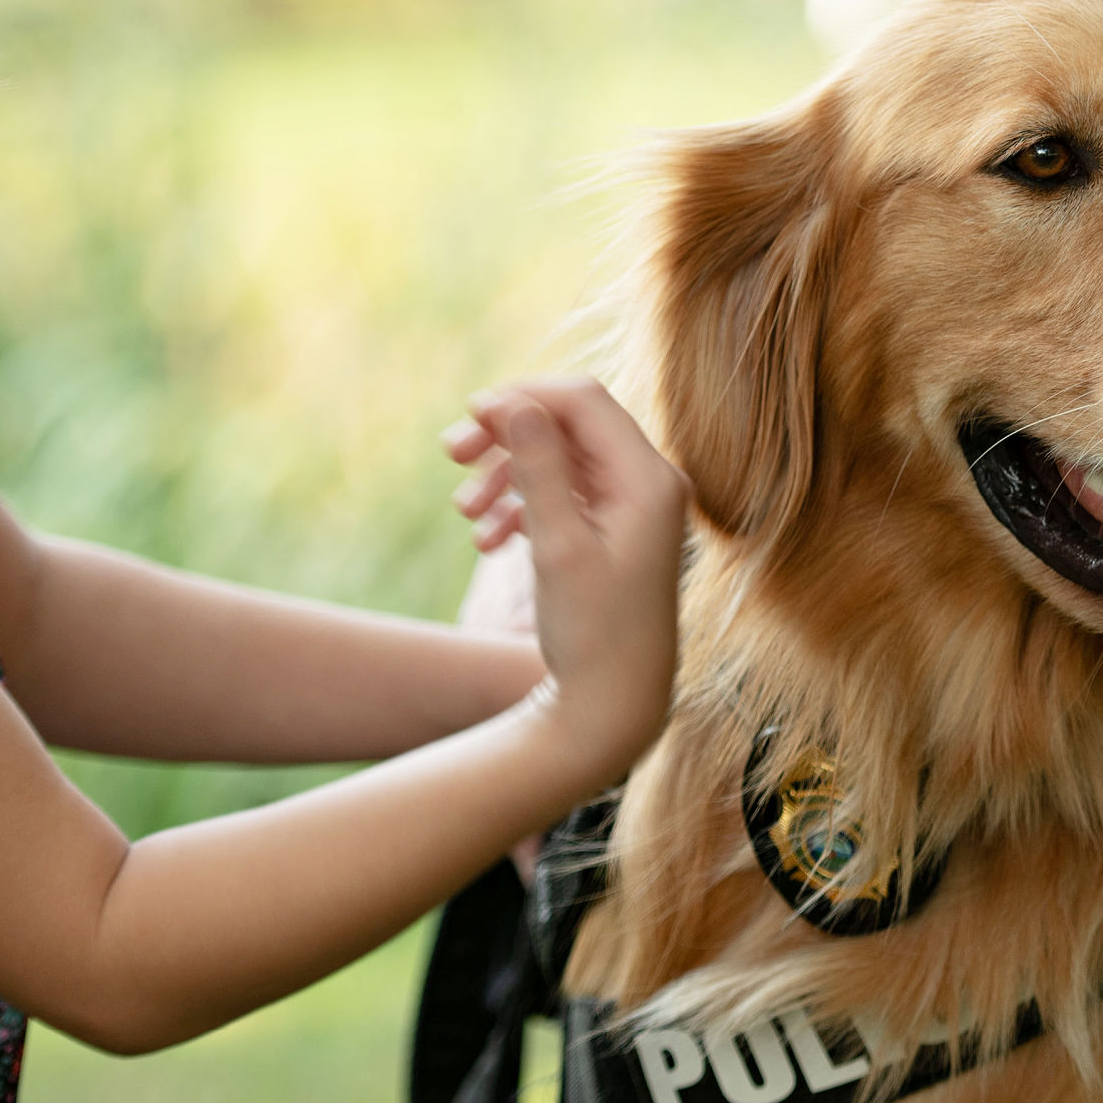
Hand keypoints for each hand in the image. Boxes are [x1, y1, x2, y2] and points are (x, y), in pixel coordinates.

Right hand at [445, 378, 686, 786]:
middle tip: (452, 452)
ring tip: (464, 512)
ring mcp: (633, 507)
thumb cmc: (592, 633)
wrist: (613, 705)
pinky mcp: (614, 531)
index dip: (523, 397)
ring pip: (559, 460)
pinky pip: (562, 494)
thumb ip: (539, 469)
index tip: (470, 415)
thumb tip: (517, 402)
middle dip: (508, 436)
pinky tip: (487, 539)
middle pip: (569, 425)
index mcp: (649, 480)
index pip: (583, 402)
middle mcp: (649, 484)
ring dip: (507, 475)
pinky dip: (521, 505)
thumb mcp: (557, 546)